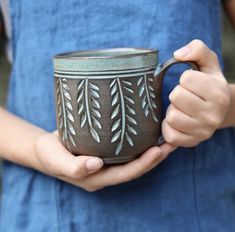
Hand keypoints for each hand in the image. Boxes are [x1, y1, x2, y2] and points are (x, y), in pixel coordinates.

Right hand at [34, 131, 175, 191]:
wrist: (46, 148)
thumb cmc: (50, 154)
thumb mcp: (56, 160)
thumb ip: (74, 167)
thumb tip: (96, 165)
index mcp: (97, 178)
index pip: (125, 174)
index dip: (143, 164)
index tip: (158, 150)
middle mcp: (107, 171)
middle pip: (136, 167)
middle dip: (155, 157)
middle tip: (172, 143)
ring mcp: (108, 161)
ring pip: (134, 158)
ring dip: (153, 150)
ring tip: (169, 138)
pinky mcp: (107, 150)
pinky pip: (128, 149)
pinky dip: (141, 142)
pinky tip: (150, 132)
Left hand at [162, 39, 230, 146]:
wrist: (220, 110)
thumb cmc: (209, 84)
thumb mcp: (208, 62)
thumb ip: (196, 49)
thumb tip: (177, 54)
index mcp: (219, 92)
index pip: (186, 79)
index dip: (185, 79)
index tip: (192, 84)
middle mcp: (213, 114)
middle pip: (176, 97)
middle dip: (177, 94)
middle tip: (185, 97)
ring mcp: (203, 131)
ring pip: (171, 117)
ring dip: (172, 110)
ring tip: (182, 109)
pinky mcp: (192, 142)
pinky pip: (170, 135)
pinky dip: (168, 127)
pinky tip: (177, 122)